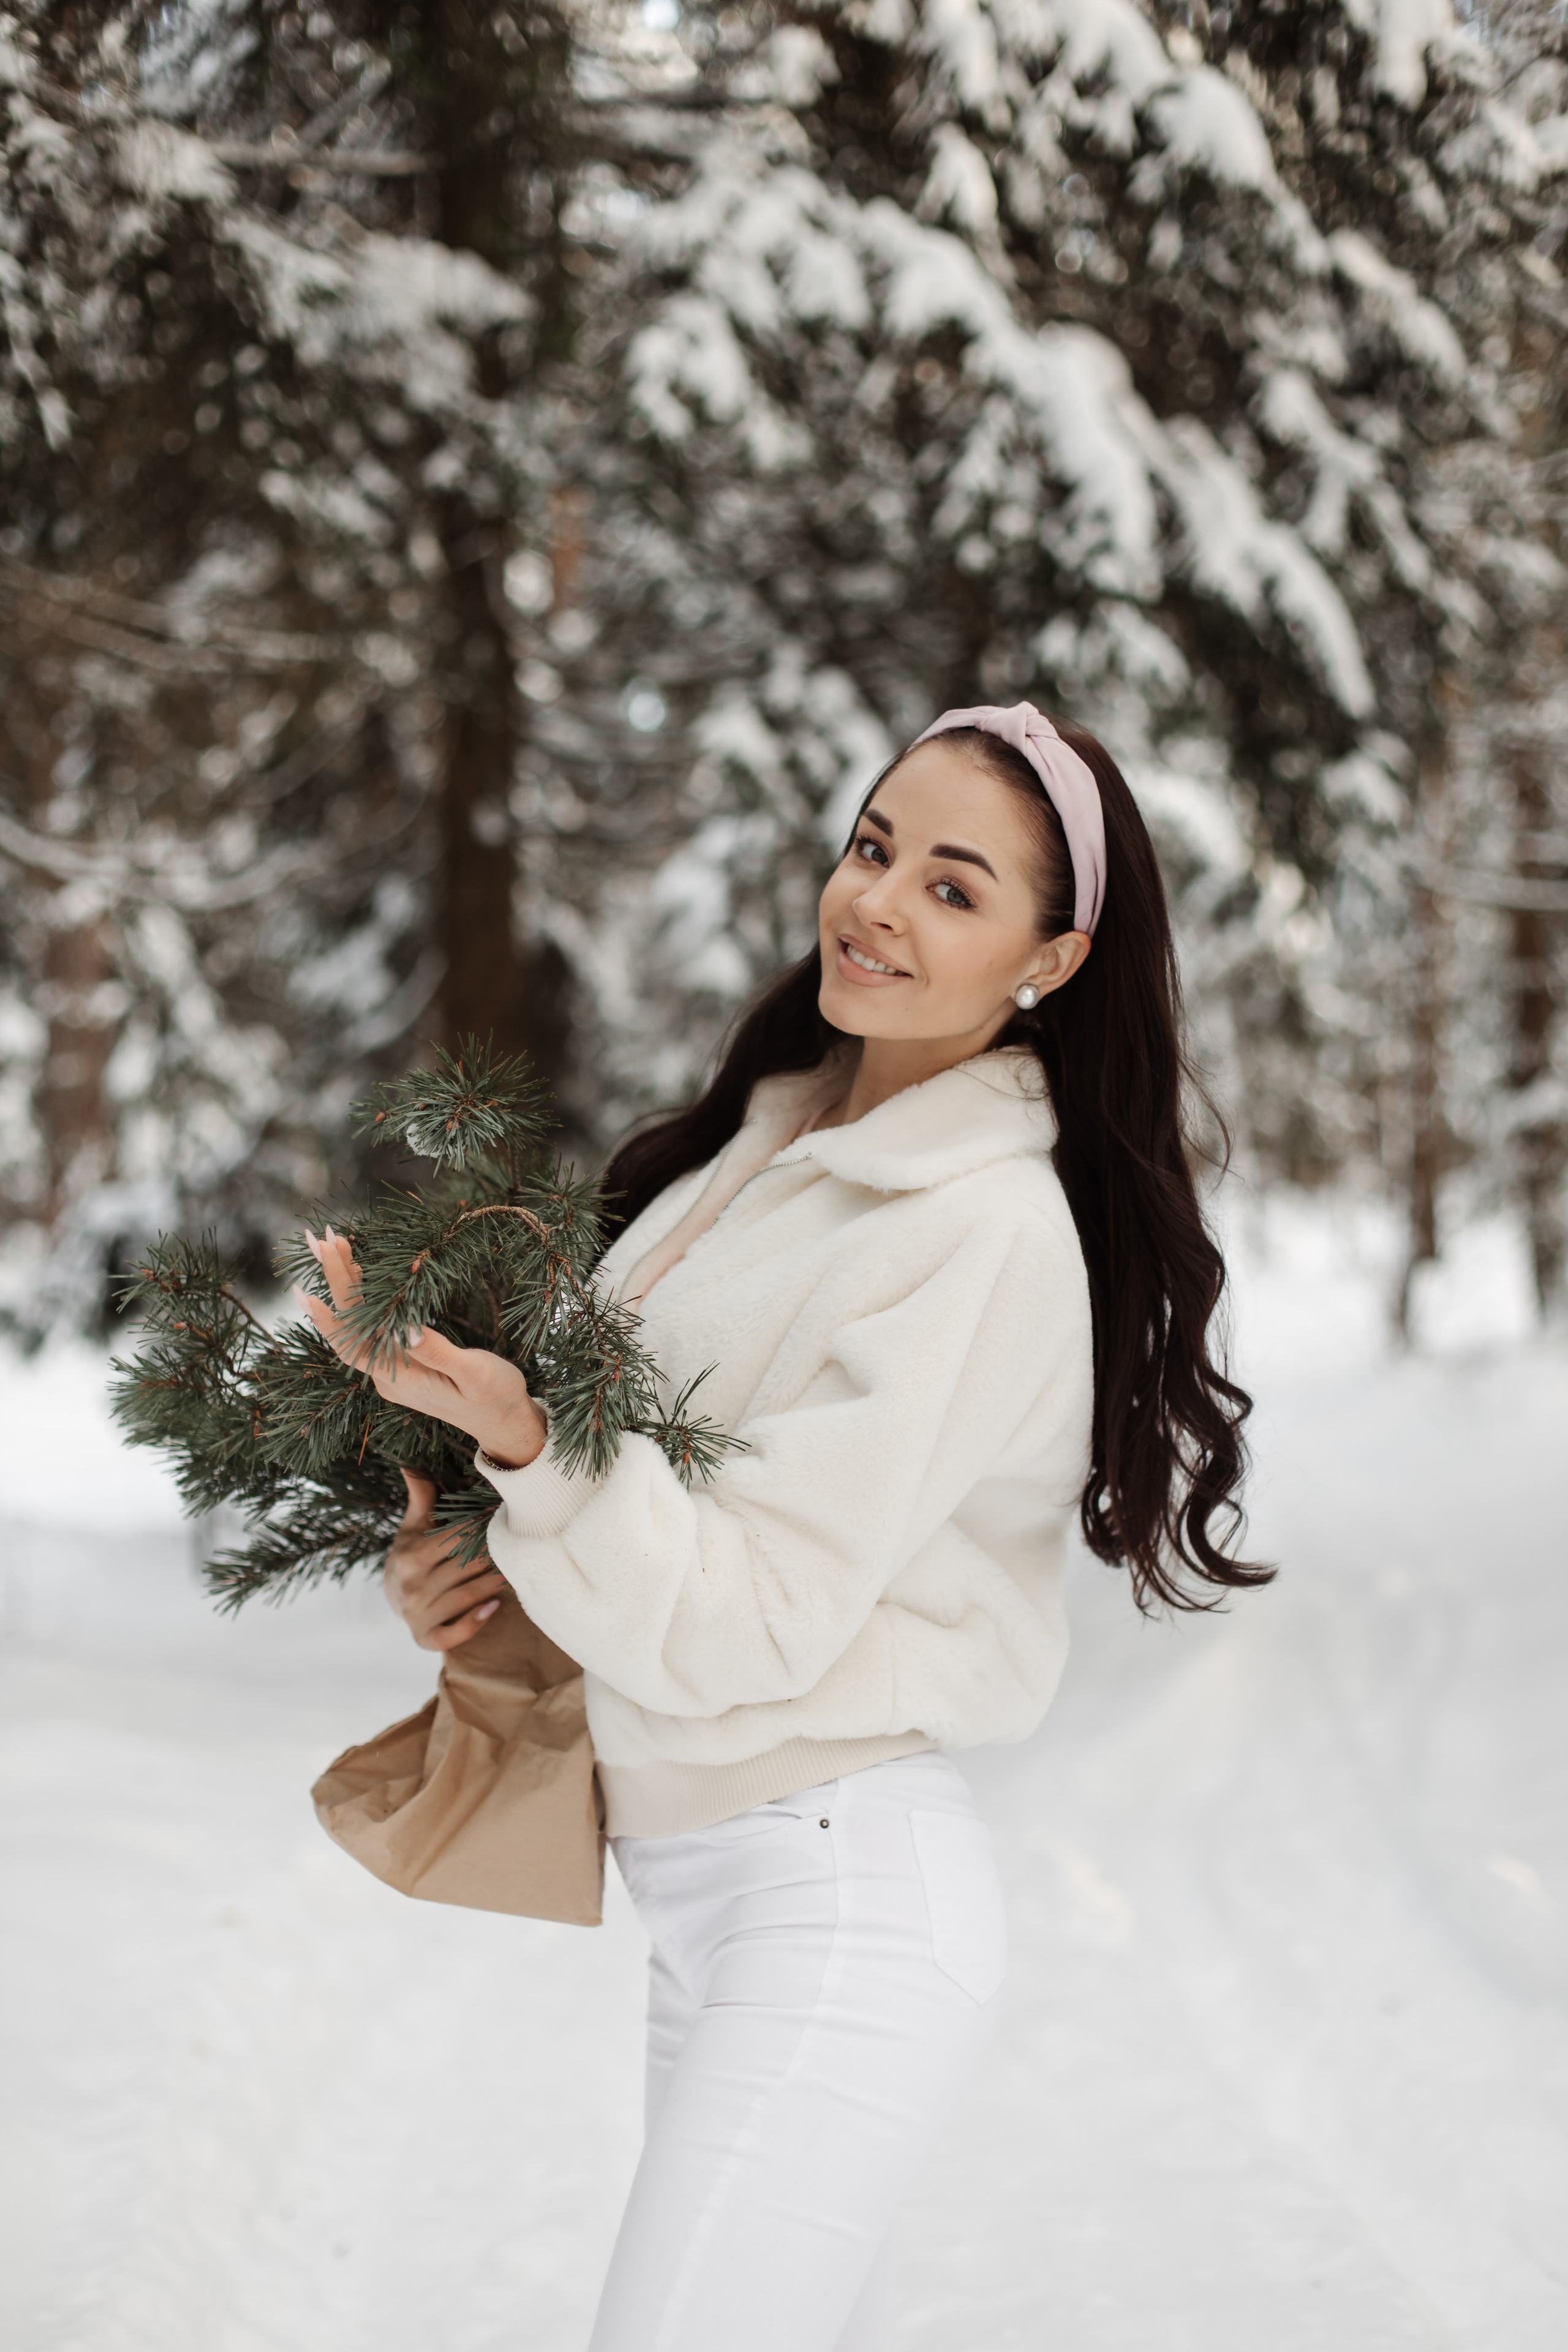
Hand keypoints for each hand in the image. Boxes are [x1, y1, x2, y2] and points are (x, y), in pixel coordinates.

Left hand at [298, 1226, 546, 1468]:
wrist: (503, 1421)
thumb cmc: (495, 1398)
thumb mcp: (476, 1374)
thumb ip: (438, 1353)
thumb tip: (404, 1327)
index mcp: (402, 1380)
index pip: (353, 1348)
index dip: (328, 1321)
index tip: (305, 1293)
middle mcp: (388, 1375)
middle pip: (351, 1328)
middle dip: (335, 1282)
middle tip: (322, 1240)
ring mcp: (393, 1368)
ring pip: (359, 1324)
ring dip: (346, 1285)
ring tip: (335, 1244)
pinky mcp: (403, 1359)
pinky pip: (373, 1325)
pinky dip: (364, 1297)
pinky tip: (358, 1272)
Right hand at [384, 1470, 511, 1651]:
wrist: (393, 1597)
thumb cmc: (413, 1554)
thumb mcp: (414, 1526)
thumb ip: (420, 1497)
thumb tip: (412, 1463)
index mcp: (409, 1555)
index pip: (455, 1540)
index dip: (482, 1530)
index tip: (507, 1521)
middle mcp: (411, 1586)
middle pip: (466, 1568)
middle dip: (495, 1557)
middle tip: (523, 1548)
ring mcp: (417, 1615)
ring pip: (467, 1597)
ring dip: (495, 1585)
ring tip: (515, 1572)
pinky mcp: (425, 1639)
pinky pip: (453, 1634)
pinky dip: (475, 1622)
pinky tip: (496, 1606)